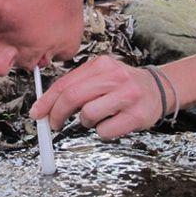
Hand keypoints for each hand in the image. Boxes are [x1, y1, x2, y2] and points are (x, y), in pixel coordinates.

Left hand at [29, 55, 163, 138]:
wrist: (159, 89)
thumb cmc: (122, 86)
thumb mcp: (100, 76)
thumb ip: (75, 86)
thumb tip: (45, 106)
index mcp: (101, 65)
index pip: (65, 83)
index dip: (47, 101)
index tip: (37, 113)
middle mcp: (115, 77)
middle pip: (72, 97)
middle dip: (56, 114)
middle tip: (53, 125)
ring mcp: (127, 96)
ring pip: (87, 115)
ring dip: (85, 122)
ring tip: (96, 118)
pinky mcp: (137, 116)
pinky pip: (104, 131)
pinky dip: (102, 131)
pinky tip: (111, 123)